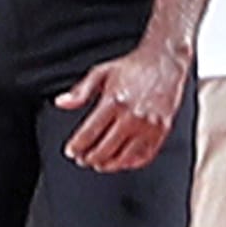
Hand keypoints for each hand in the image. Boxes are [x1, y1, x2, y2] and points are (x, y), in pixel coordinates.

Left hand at [56, 38, 189, 170]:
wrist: (165, 61)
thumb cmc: (132, 67)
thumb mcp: (101, 73)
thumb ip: (80, 91)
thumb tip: (60, 103)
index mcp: (114, 101)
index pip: (90, 133)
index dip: (77, 146)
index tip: (70, 152)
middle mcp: (132, 115)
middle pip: (105, 148)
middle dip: (89, 158)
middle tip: (82, 160)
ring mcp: (149, 125)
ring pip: (124, 157)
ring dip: (108, 165)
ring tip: (99, 164)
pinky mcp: (162, 130)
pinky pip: (145, 155)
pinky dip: (130, 163)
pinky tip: (121, 162)